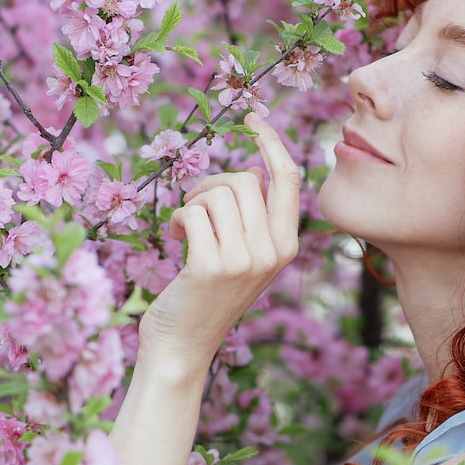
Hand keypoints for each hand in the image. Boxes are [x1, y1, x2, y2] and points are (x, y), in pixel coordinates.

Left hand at [138, 113, 300, 378]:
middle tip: (195, 208)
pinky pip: (193, 211)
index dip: (272, 143)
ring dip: (193, 202)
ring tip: (186, 228)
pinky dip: (178, 218)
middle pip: (245, 180)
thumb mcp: (244, 257)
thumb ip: (255, 220)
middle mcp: (272, 253)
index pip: (288, 181)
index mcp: (286, 247)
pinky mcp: (210, 266)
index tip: (252, 118)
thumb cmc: (206, 297)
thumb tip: (253, 172)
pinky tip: (176, 238)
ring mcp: (243, 261)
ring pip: (218, 193)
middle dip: (213, 183)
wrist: (182, 347)